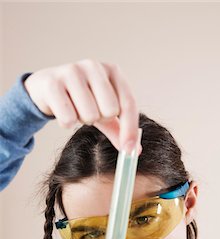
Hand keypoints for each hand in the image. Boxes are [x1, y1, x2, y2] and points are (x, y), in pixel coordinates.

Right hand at [24, 59, 139, 152]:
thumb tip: (134, 151)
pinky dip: (66, 122)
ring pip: (89, 115)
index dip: (130, 130)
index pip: (128, 103)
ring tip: (74, 109)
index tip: (129, 151)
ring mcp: (72, 71)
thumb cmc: (80, 99)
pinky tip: (61, 110)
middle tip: (90, 112)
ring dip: (82, 119)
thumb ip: (119, 130)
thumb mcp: (103, 112)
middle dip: (100, 119)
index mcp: (112, 70)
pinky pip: (68, 118)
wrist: (46, 87)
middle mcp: (94, 66)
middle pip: (110, 111)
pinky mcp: (52, 83)